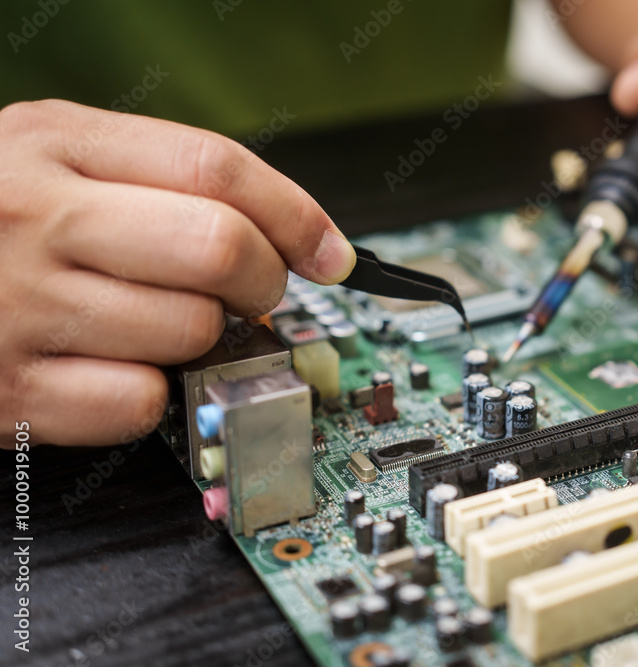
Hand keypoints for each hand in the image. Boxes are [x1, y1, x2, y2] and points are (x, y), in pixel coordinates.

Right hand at [0, 100, 355, 446]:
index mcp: (55, 144)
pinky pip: (139, 402)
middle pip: (221, 250)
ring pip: (190, 332)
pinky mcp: (6, 392)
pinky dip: (146, 395)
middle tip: (251, 293)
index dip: (296, 215)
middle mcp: (34, 218)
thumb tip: (292, 239)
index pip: (216, 168)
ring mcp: (17, 307)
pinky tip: (108, 368)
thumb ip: (159, 180)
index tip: (331, 253)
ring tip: (152, 324)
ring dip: (199, 339)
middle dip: (263, 282)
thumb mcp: (54, 161)